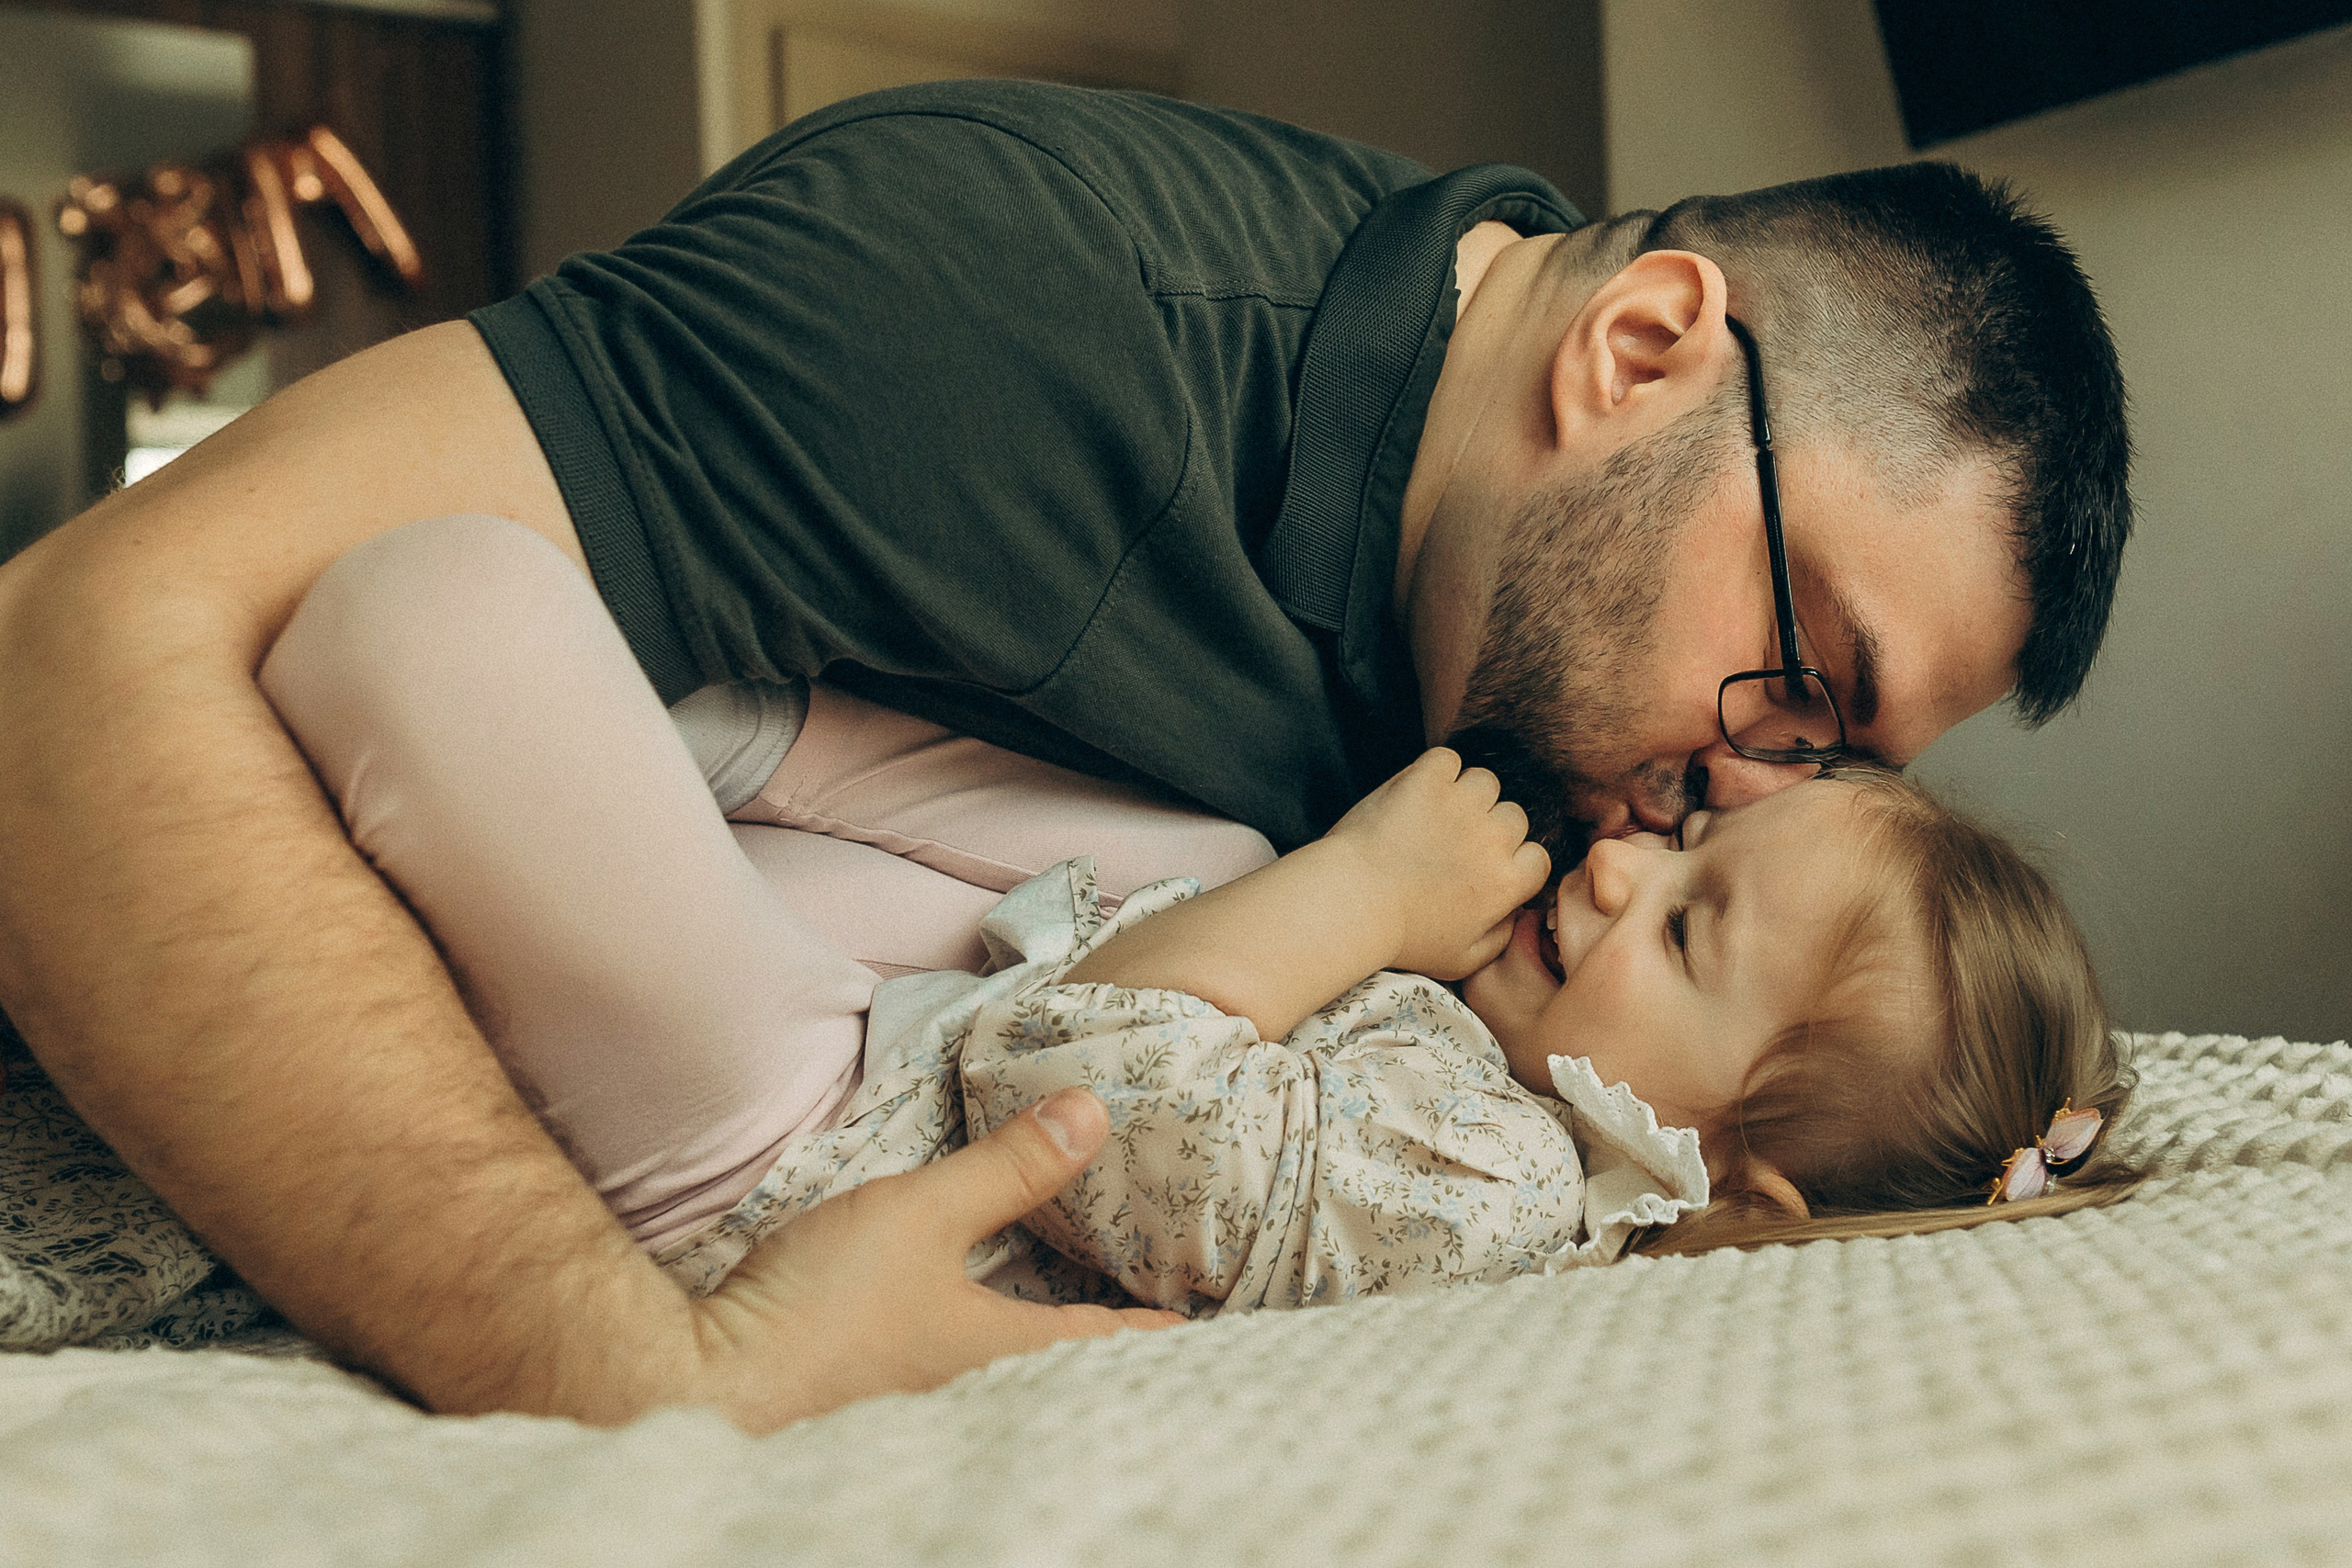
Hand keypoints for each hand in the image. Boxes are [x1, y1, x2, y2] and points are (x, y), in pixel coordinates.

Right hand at [688, 1087, 1181, 1430]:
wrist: (704, 1387)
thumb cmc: (822, 1307)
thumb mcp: (921, 1215)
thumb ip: (1006, 1168)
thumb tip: (1092, 1113)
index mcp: (1008, 1354)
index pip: (1110, 1341)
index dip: (1158, 1328)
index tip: (1201, 1324)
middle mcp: (981, 1395)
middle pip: (1071, 1374)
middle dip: (1111, 1352)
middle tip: (1150, 1327)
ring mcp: (931, 1413)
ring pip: (1014, 1382)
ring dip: (1049, 1358)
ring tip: (1074, 1331)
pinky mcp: (879, 1411)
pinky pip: (961, 1387)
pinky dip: (989, 1365)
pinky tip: (970, 1345)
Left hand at [1324, 748, 1550, 980]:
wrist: (1353, 903)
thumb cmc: (1402, 938)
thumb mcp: (1463, 960)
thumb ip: (1501, 938)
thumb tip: (1515, 913)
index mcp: (1508, 881)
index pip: (1537, 856)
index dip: (1513, 860)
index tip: (1486, 866)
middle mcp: (1494, 838)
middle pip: (1513, 816)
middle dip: (1488, 828)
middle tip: (1451, 843)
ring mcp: (1461, 804)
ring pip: (1485, 781)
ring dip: (1465, 794)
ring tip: (1434, 815)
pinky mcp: (1427, 780)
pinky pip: (1447, 758)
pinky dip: (1434, 770)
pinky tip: (1417, 792)